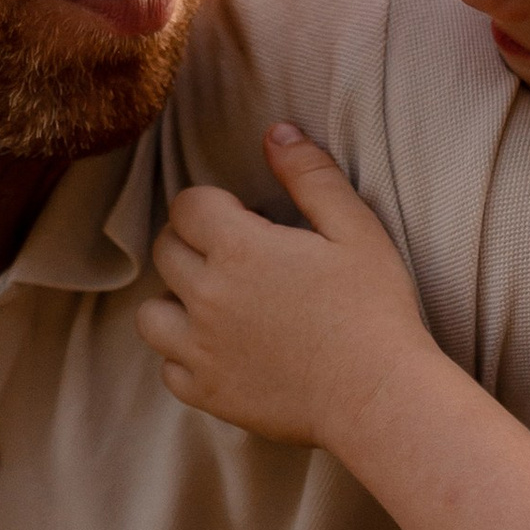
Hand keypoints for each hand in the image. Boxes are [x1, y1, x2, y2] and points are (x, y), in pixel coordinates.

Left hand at [139, 126, 429, 447]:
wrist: (379, 397)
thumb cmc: (375, 310)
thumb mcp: (355, 229)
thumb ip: (310, 176)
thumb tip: (275, 132)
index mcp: (239, 249)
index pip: (188, 205)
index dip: (215, 205)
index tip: (249, 220)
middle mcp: (206, 296)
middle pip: (166, 251)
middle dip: (193, 243)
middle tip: (240, 257)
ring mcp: (200, 349)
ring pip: (150, 313)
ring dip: (176, 300)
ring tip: (218, 303)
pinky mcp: (207, 393)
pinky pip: (168, 368)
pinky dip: (185, 356)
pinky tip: (222, 350)